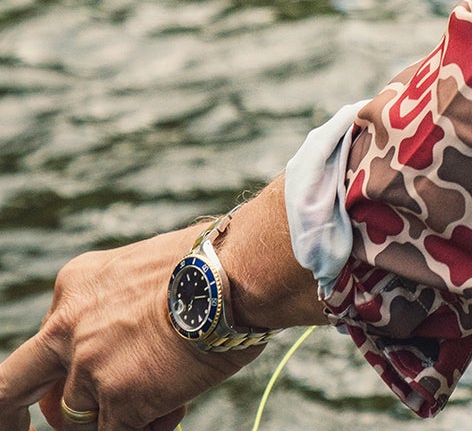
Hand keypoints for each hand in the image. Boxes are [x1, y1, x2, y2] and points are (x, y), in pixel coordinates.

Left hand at [0, 226, 259, 430]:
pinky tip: (174, 410)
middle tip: (64, 420)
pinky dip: (145, 428)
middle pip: (15, 387)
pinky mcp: (118, 400)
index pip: (45, 343)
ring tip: (168, 399)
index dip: (61, 369)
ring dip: (117, 418)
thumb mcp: (146, 268)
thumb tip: (129, 341)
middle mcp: (68, 326)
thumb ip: (119, 305)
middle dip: (27, 415)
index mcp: (75, 285)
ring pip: (77, 419)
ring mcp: (90, 366)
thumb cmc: (216, 262)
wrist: (243, 269)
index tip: (74, 381)